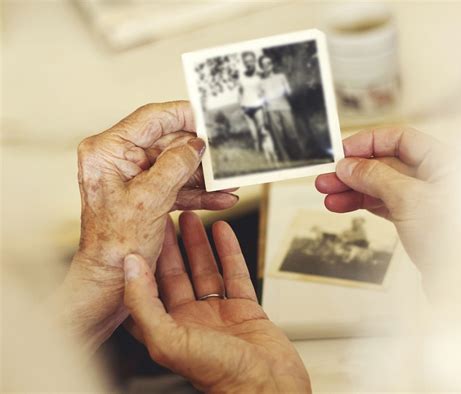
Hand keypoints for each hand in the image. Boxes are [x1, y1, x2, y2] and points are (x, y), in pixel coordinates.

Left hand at [54, 102, 237, 351]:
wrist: (111, 279)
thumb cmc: (115, 246)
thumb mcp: (150, 200)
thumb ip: (175, 165)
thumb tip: (195, 144)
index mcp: (108, 151)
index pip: (152, 119)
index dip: (184, 115)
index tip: (209, 117)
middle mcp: (118, 159)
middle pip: (168, 143)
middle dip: (199, 154)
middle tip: (224, 154)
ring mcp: (132, 176)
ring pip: (176, 165)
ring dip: (203, 176)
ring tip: (227, 181)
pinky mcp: (144, 192)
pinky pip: (175, 185)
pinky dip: (197, 192)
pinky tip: (219, 197)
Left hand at [123, 212, 310, 393]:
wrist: (268, 387)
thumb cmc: (220, 377)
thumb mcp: (170, 340)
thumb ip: (144, 303)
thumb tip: (129, 268)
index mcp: (168, 329)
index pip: (148, 288)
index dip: (143, 261)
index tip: (142, 234)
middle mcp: (190, 320)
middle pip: (176, 274)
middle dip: (171, 245)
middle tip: (167, 217)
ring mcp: (218, 314)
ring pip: (205, 270)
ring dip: (198, 243)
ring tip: (192, 218)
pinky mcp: (244, 310)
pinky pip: (235, 273)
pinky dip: (229, 251)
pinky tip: (223, 232)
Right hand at [315, 127, 460, 302]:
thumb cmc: (455, 240)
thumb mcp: (409, 198)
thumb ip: (376, 177)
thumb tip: (350, 165)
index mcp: (443, 162)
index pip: (400, 139)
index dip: (368, 143)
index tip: (343, 153)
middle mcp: (433, 177)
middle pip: (385, 163)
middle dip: (353, 170)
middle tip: (328, 177)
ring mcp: (423, 199)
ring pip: (379, 185)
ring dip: (351, 189)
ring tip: (328, 195)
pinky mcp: (414, 219)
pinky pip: (382, 204)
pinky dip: (361, 204)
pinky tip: (342, 205)